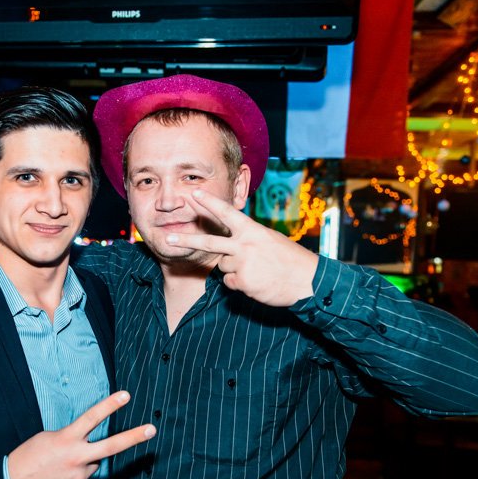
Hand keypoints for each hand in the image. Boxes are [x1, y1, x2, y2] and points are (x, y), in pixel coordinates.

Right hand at [7, 391, 154, 478]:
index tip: (126, 395)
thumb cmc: (27, 459)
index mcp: (66, 440)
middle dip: (133, 437)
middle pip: (111, 446)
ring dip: (81, 463)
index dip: (110, 405)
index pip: (92, 418)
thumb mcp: (47, 439)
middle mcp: (76, 458)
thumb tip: (87, 448)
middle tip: (152, 429)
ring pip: (92, 464)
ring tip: (59, 468)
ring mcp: (79, 478)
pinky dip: (74, 478)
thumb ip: (71, 440)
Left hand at [165, 191, 319, 306]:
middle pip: (209, 243)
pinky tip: (256, 282)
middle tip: (169, 239)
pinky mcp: (243, 282)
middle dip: (188, 241)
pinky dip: (239, 284)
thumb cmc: (289, 260)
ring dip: (234, 270)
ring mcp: (243, 264)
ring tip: (256, 270)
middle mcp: (245, 245)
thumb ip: (248, 238)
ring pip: (223, 267)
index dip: (209, 203)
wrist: (308, 282)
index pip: (227, 214)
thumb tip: (230, 244)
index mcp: (253, 231)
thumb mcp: (269, 240)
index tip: (193, 193)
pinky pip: (229, 283)